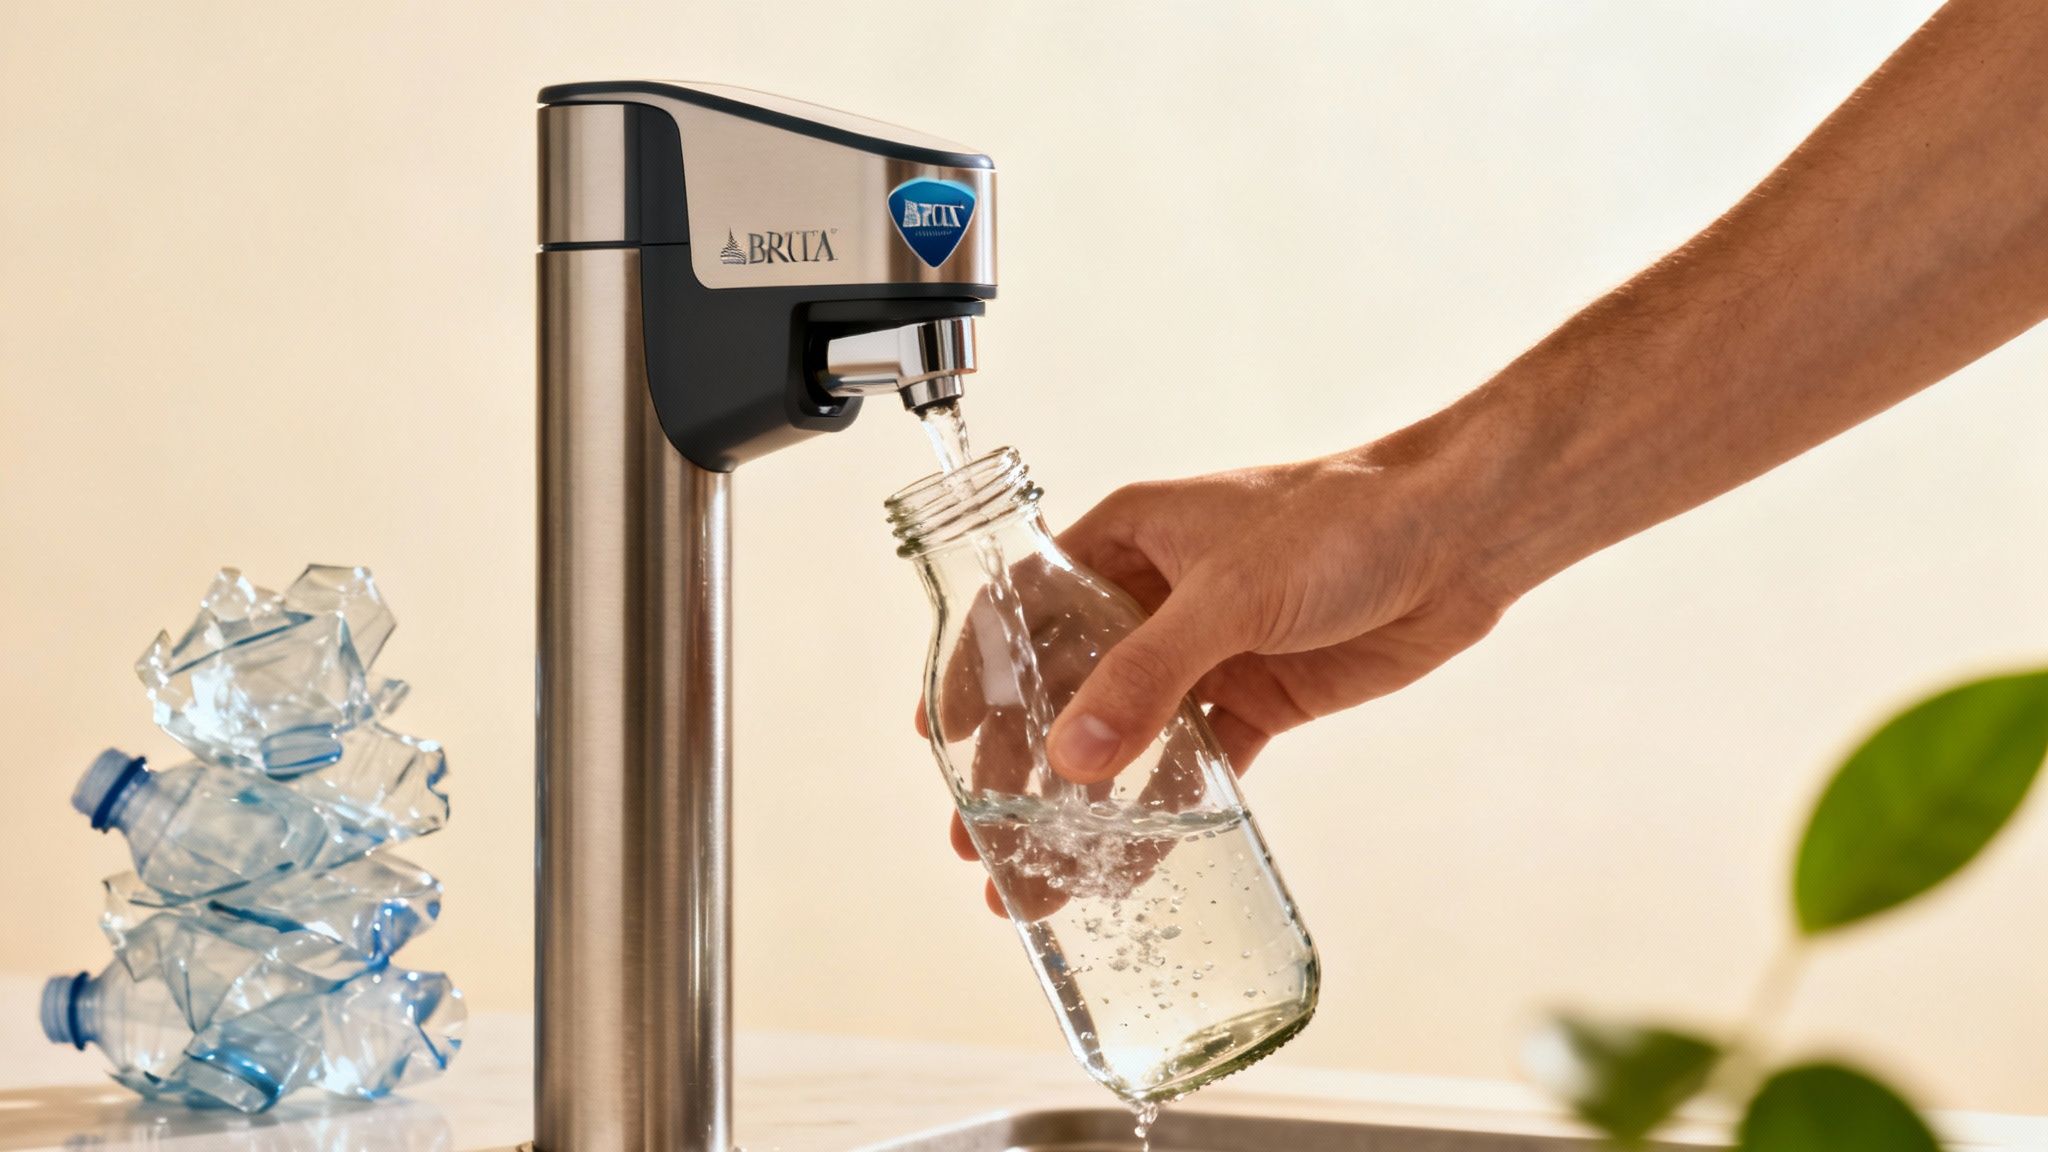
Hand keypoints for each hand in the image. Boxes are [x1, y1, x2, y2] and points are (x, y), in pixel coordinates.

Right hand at [930, 437, 1519, 911]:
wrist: (1459, 537)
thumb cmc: (1346, 518)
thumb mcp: (1229, 594)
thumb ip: (1149, 676)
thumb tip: (1072, 756)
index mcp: (1123, 539)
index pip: (1021, 608)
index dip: (975, 673)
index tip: (939, 741)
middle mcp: (1152, 596)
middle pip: (1062, 689)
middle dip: (1017, 766)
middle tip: (980, 837)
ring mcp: (1204, 652)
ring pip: (1122, 738)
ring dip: (1082, 804)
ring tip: (1038, 872)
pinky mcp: (1255, 698)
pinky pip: (1193, 766)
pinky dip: (1162, 813)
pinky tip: (1130, 861)